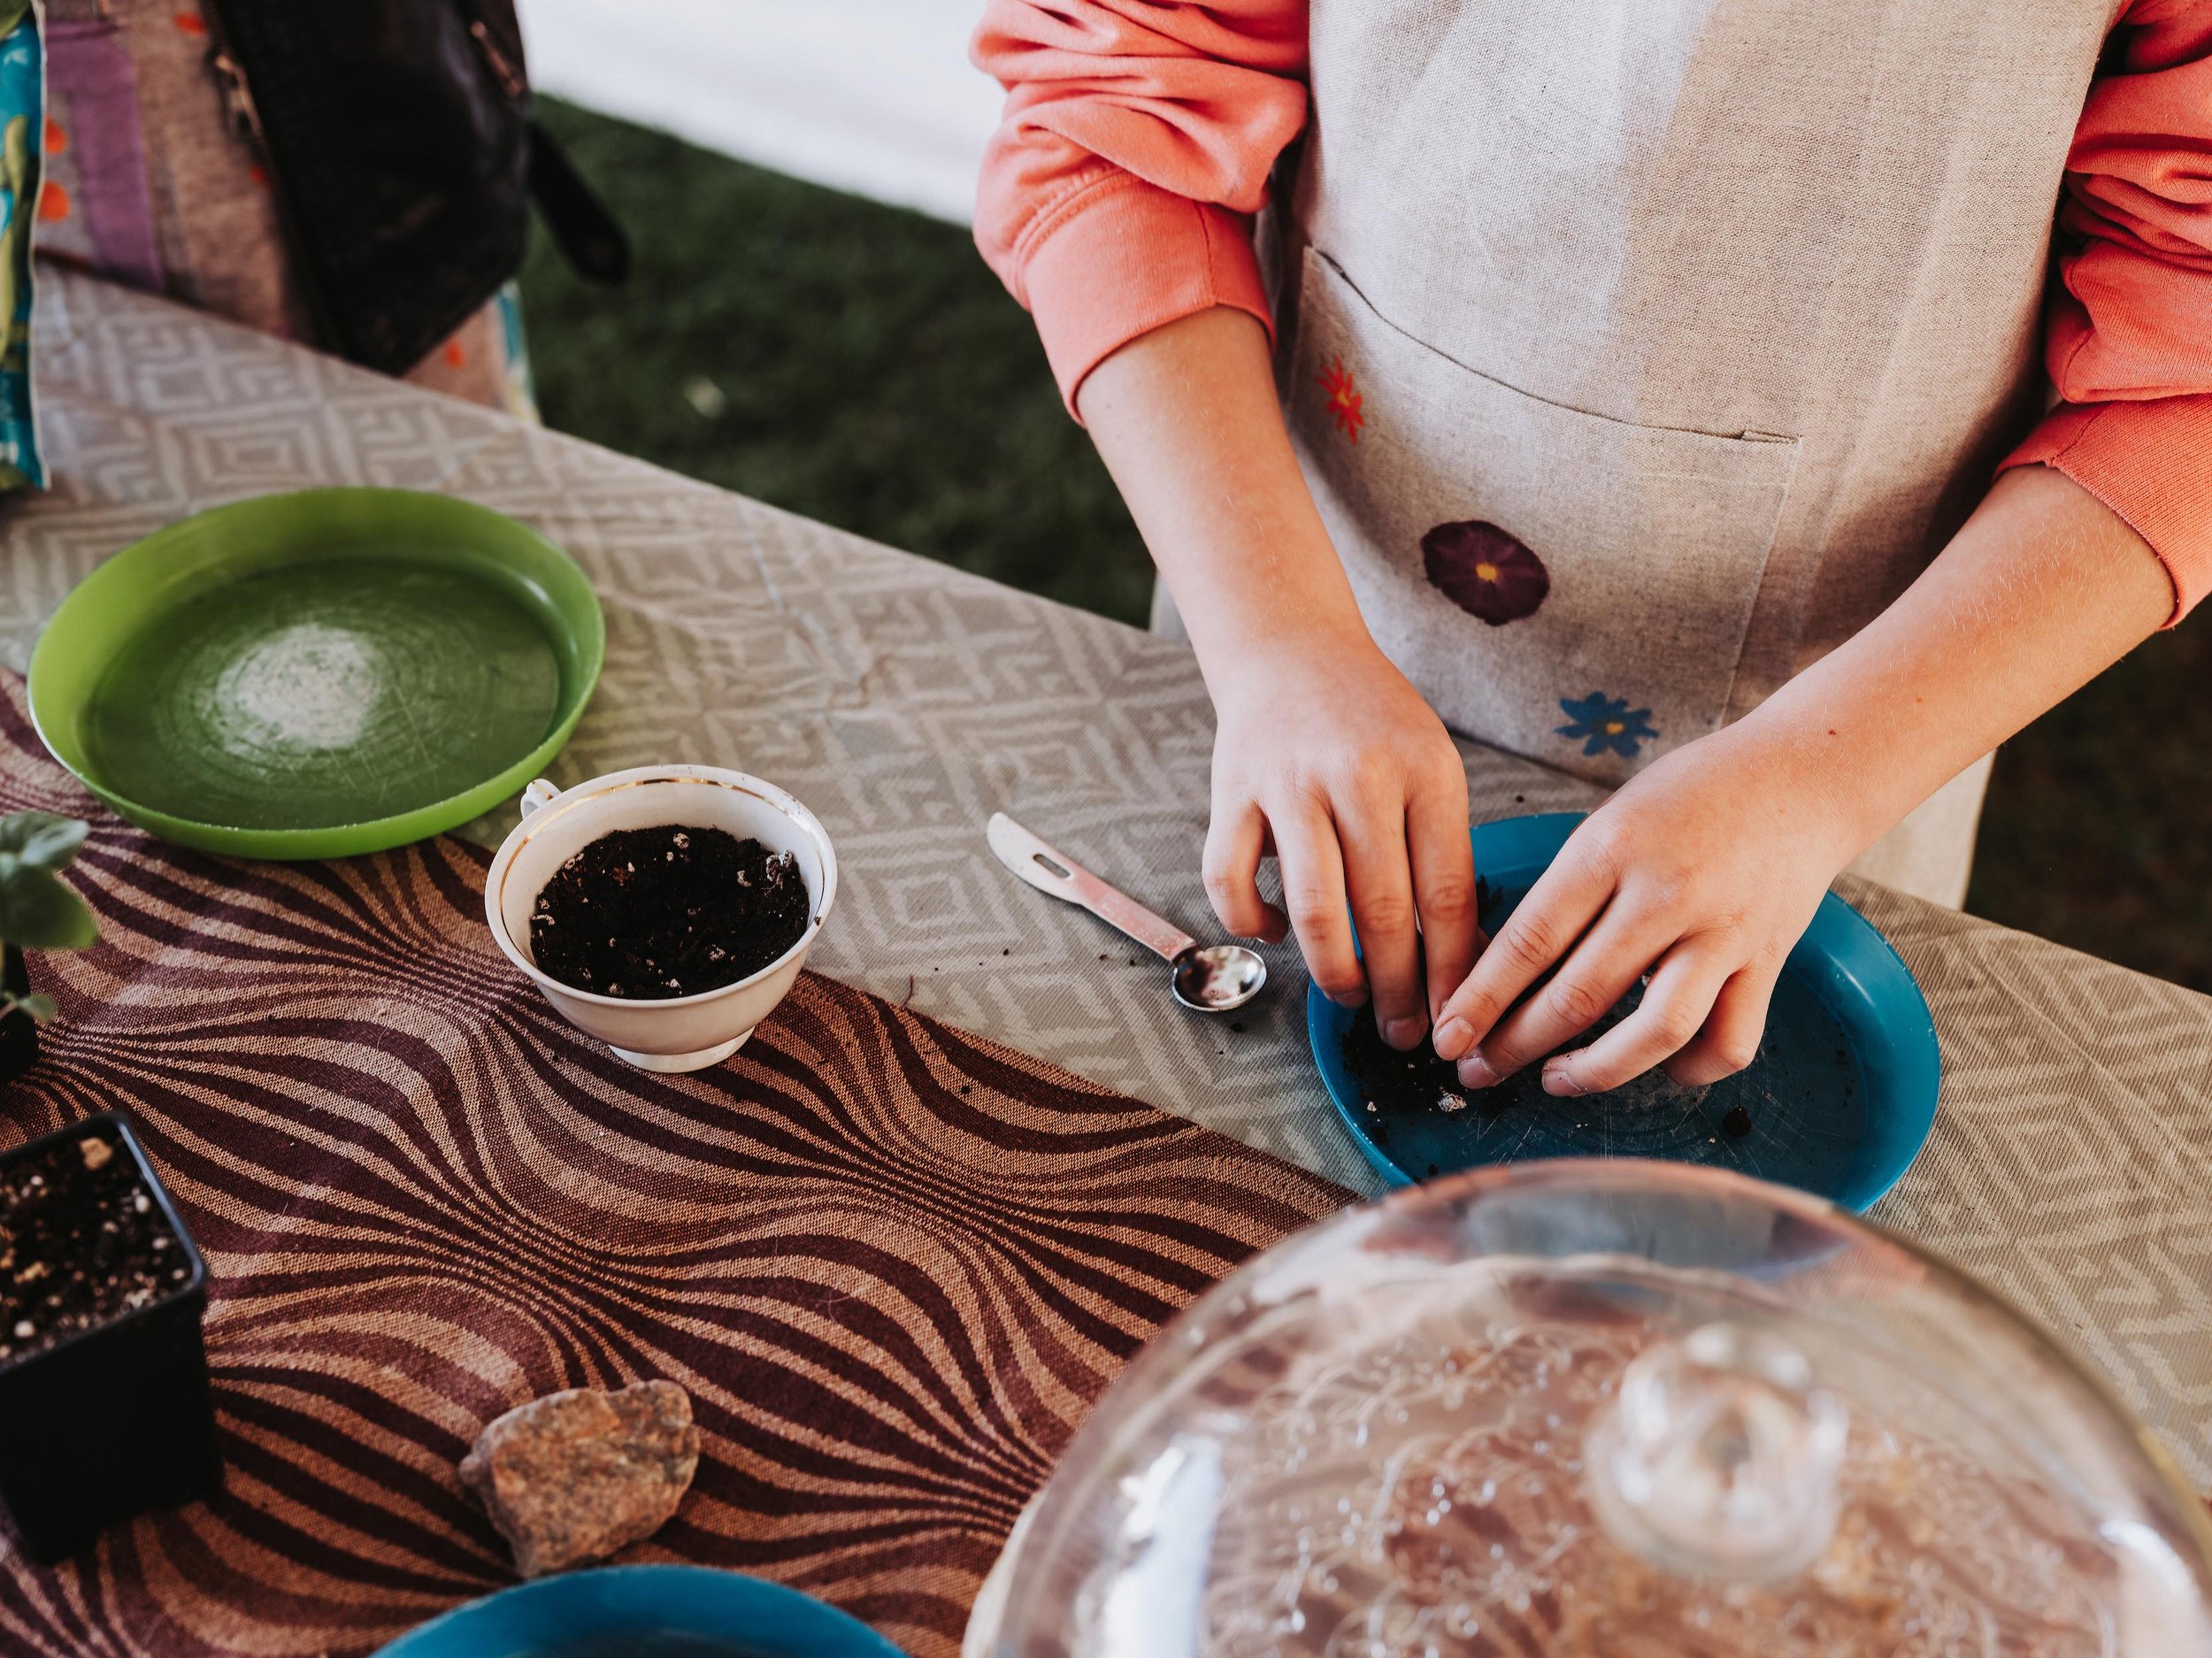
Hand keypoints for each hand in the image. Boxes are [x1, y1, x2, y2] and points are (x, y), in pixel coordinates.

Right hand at [1204, 627, 1479, 1049]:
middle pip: (1385, 911)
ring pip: (1313, 909)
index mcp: (1424, 772)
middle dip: (1398, 989)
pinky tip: (1273, 933)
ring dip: (1334, 972)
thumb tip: (1455, 959)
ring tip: (1350, 995)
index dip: (1451, 970)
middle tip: (1404, 1031)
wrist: (1293, 649)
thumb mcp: (1431, 767)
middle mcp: (1358, 776)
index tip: (1454, 1018)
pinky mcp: (1232, 792)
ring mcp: (1289, 784)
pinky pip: (1231, 882)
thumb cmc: (1372, 721)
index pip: (1446, 894)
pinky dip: (1252, 923)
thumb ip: (1441, 850)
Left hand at [1431, 720, 1858, 1093]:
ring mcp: (1722, 934)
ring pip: (1653, 1033)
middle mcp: (1666, 896)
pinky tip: (1653, 1064)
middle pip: (1578, 996)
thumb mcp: (1610, 819)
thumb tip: (1504, 968)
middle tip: (1477, 1070)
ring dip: (1594, 1071)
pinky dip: (1687, 1070)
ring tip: (1554, 1079)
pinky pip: (1726, 1043)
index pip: (1528, 941)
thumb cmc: (1692, 795)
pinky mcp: (1767, 963)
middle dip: (1514, 1046)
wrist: (1802, 776)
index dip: (1480, 1000)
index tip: (1448, 1036)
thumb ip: (1567, 890)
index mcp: (1611, 850)